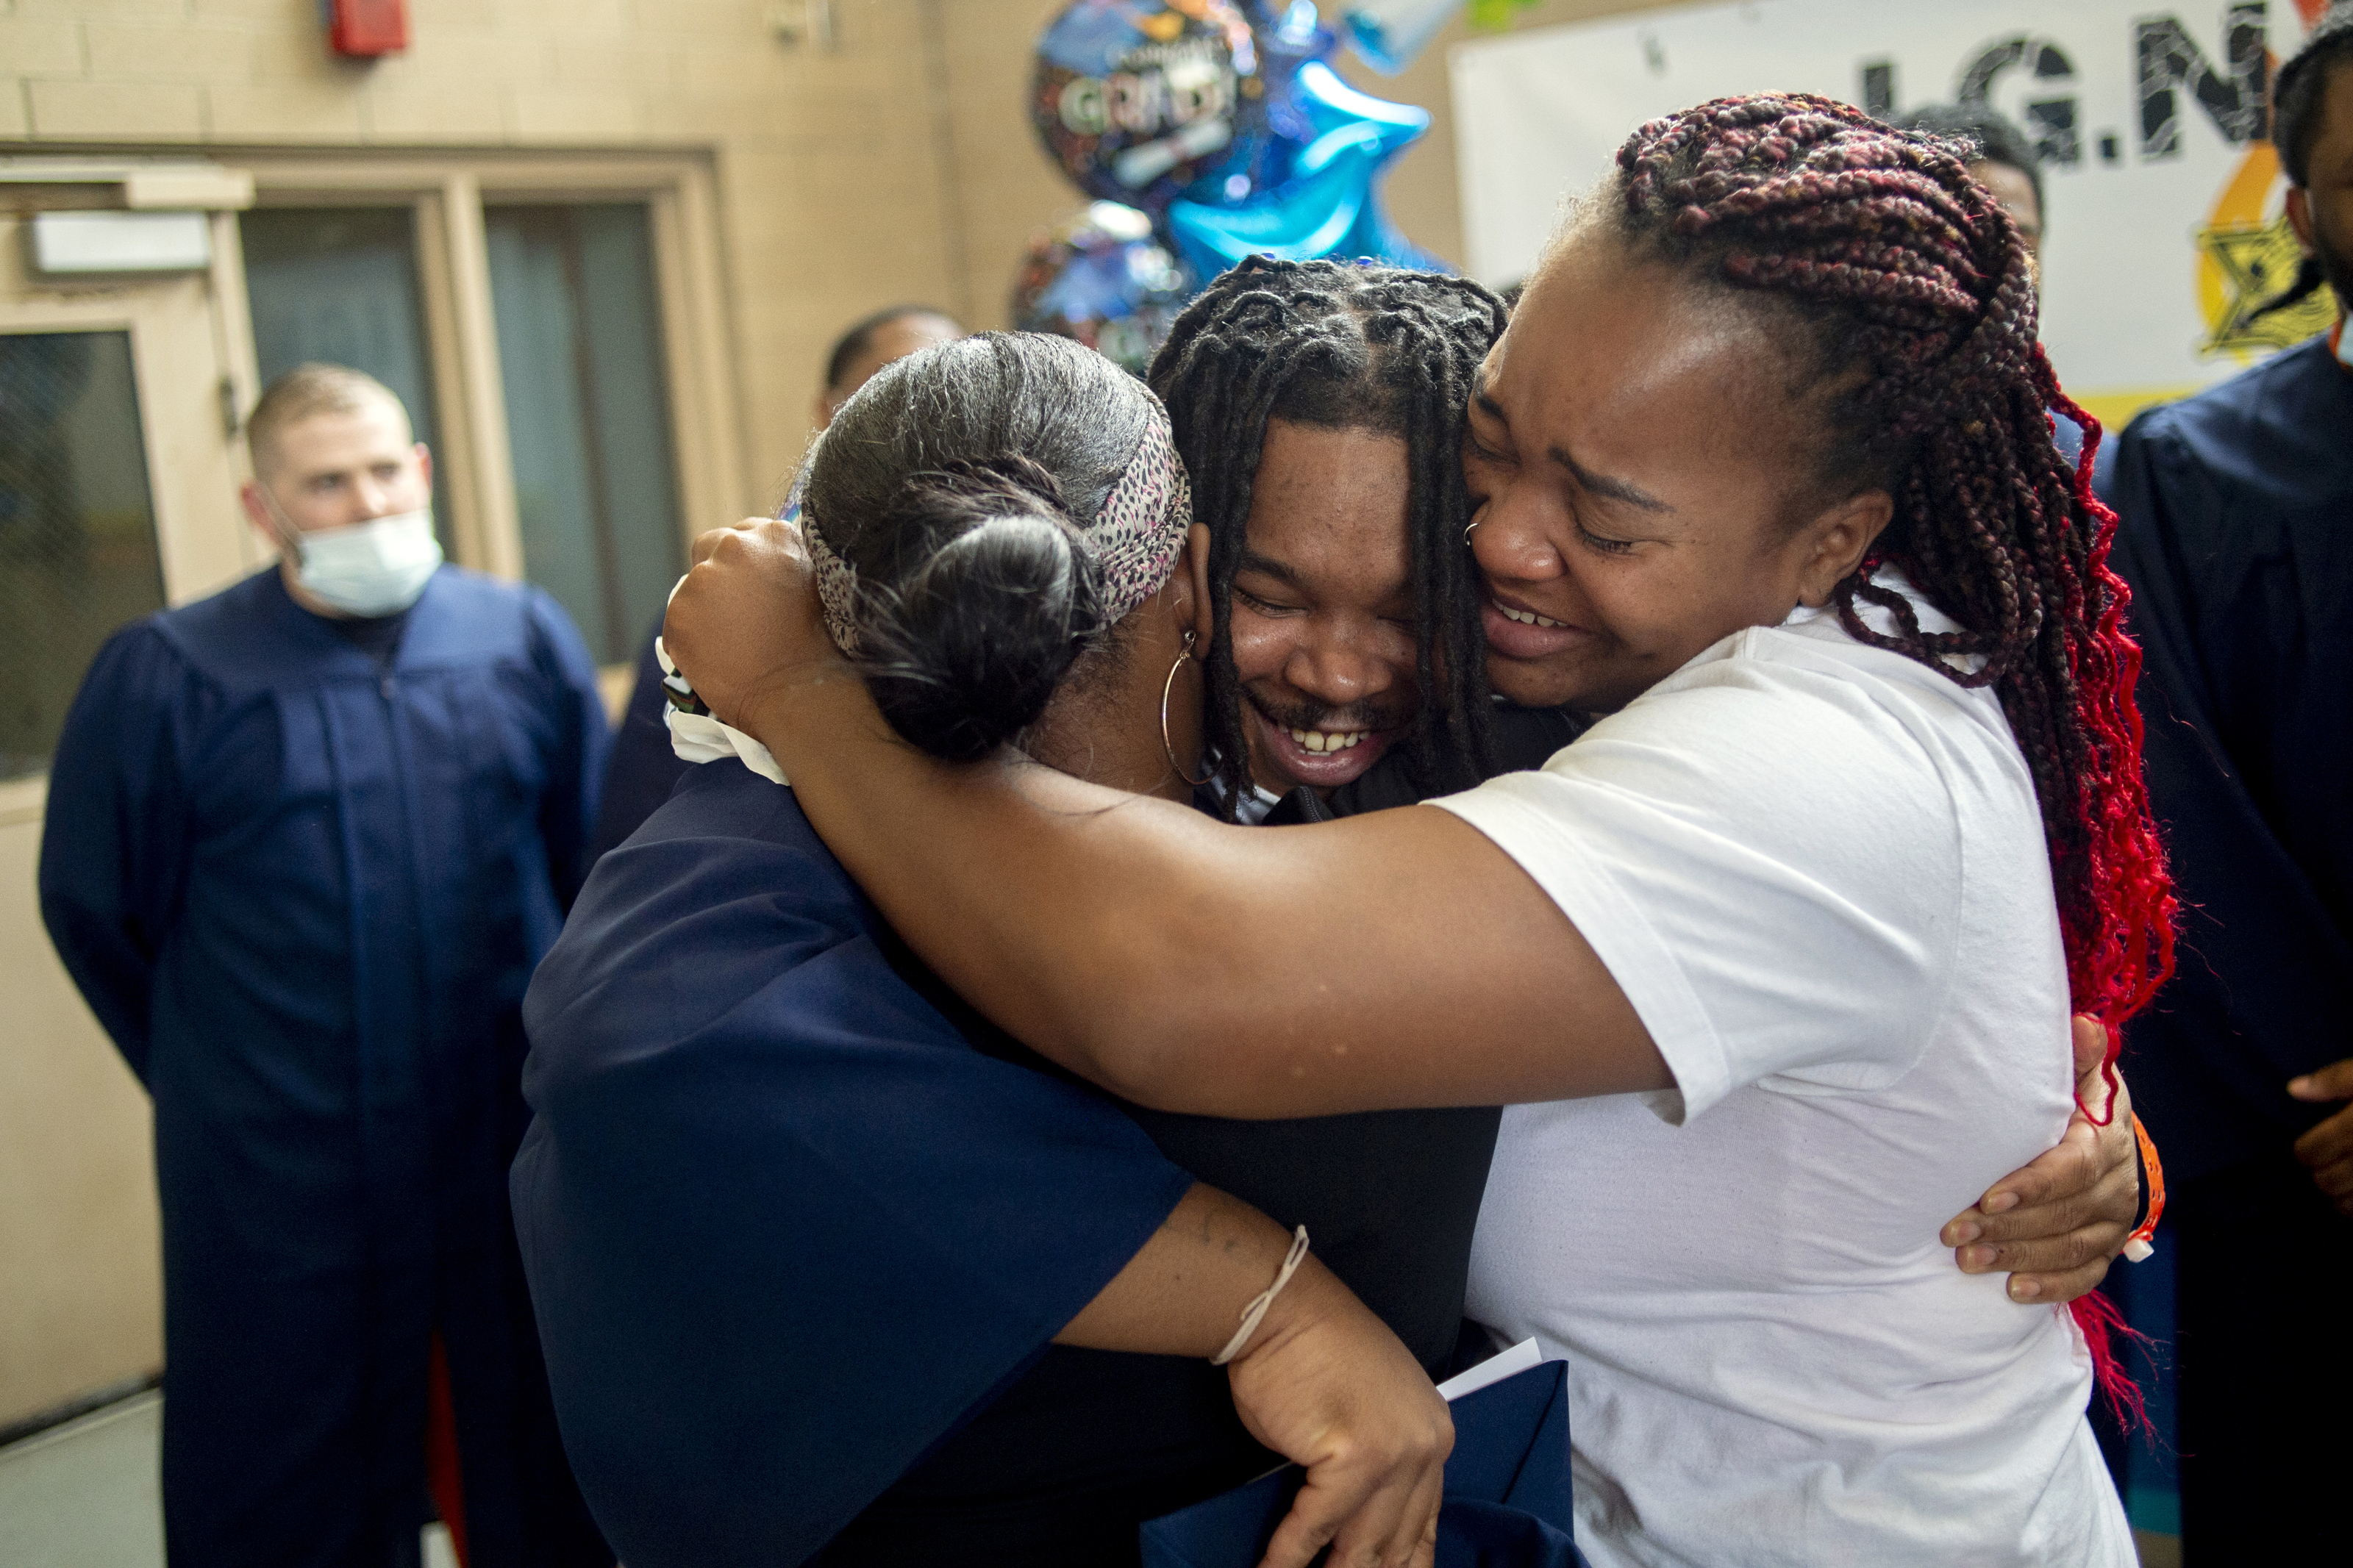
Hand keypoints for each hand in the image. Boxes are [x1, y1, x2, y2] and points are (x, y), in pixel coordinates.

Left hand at [661, 519, 836, 729]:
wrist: (800, 692)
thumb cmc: (820, 647)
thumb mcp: (816, 586)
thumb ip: (785, 565)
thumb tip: (765, 566)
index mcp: (774, 536)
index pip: (743, 534)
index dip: (746, 563)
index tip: (752, 588)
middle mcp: (735, 547)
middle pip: (710, 547)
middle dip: (719, 573)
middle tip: (735, 612)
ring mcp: (702, 580)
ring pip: (692, 589)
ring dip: (705, 609)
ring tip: (731, 644)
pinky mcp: (679, 614)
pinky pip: (678, 625)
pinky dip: (691, 641)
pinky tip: (717, 659)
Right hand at [1226, 1258, 1451, 1567]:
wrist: (1284, 1311)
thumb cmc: (1312, 1353)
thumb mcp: (1366, 1414)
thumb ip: (1374, 1471)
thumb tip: (1350, 1530)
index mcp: (1433, 1434)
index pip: (1426, 1521)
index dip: (1404, 1563)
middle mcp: (1426, 1445)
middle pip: (1397, 1539)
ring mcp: (1395, 1453)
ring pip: (1363, 1542)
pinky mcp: (1355, 1457)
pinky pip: (1317, 1525)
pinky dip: (1288, 1555)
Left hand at [1942, 1015, 2139, 1302]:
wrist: (2108, 1140)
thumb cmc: (2076, 1104)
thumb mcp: (2079, 1076)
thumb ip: (2079, 1057)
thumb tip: (2083, 1023)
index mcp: (2106, 1144)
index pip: (2072, 1170)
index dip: (2032, 1187)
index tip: (1987, 1198)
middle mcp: (2117, 1189)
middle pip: (2064, 1216)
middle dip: (2007, 1227)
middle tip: (1955, 1233)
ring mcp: (2113, 1224)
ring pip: (2070, 1249)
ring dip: (2017, 1257)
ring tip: (1967, 1260)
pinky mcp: (2106, 1251)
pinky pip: (2084, 1276)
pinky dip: (2051, 1286)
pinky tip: (2013, 1290)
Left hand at [2289, 1058, 2352, 1217]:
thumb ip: (2334, 1080)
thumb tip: (2294, 1090)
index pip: (2309, 1153)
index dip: (2304, 1152)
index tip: (2308, 1149)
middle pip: (2325, 1182)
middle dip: (2320, 1175)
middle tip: (2325, 1168)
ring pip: (2346, 1205)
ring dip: (2338, 1198)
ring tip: (2343, 1185)